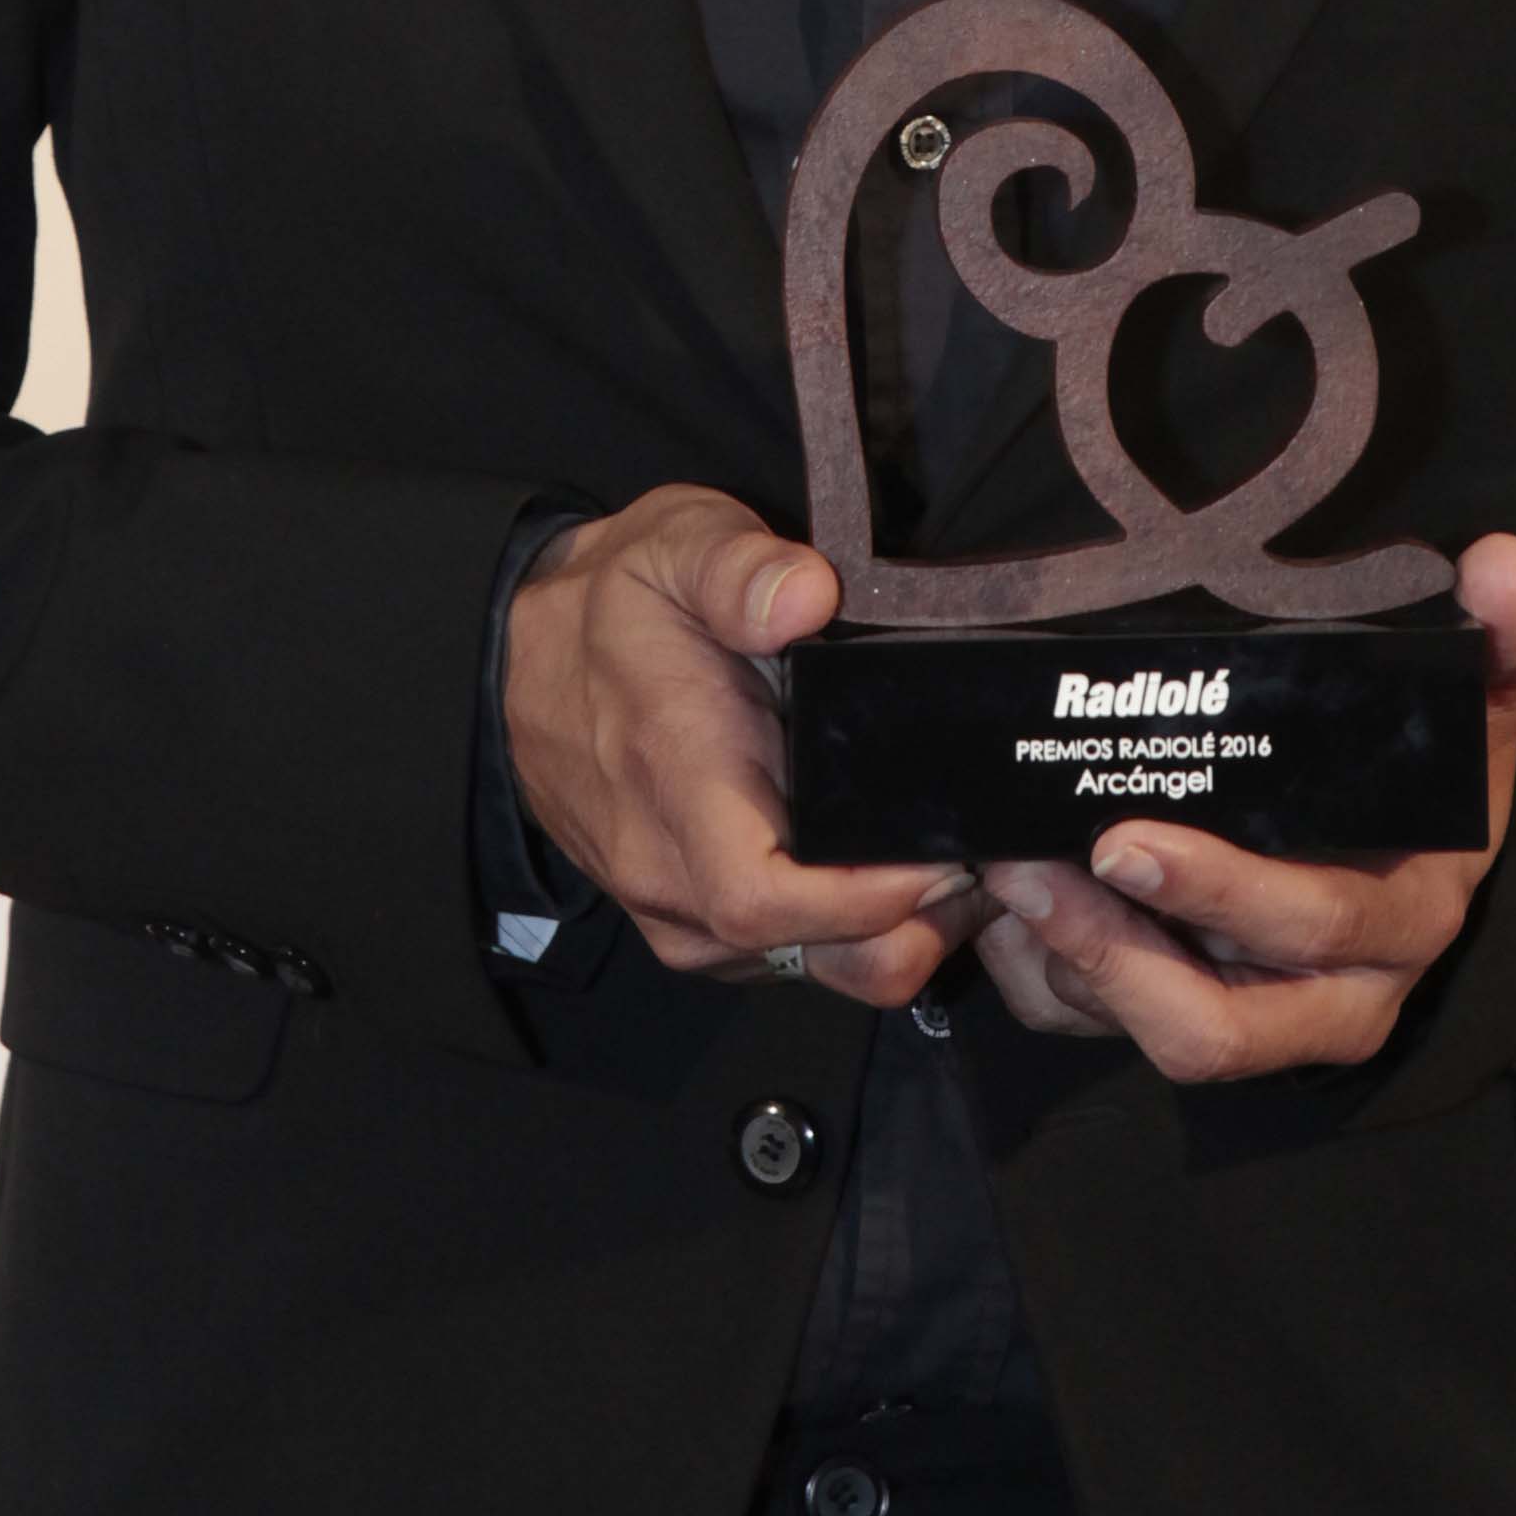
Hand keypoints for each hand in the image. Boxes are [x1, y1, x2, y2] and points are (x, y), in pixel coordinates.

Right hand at [501, 486, 979, 1005]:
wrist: (526, 660)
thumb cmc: (614, 606)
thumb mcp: (675, 546)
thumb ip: (737, 566)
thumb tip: (807, 593)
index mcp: (673, 785)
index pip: (763, 895)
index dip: (867, 897)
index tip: (943, 849)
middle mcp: (672, 876)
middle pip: (820, 956)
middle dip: (924, 921)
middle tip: (989, 847)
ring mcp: (685, 914)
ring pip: (821, 970)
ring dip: (906, 930)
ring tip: (961, 850)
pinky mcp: (699, 927)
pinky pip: (799, 960)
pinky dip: (865, 931)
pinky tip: (901, 863)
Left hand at [978, 530, 1515, 1084]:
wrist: (1417, 849)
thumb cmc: (1435, 775)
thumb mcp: (1483, 712)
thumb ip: (1508, 640)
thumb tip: (1503, 562)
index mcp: (1404, 924)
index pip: (1313, 926)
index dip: (1219, 896)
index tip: (1127, 839)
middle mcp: (1333, 1000)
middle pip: (1216, 1026)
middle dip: (1113, 949)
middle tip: (1036, 863)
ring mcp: (1255, 1026)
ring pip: (1142, 1033)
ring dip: (1065, 962)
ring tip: (1008, 873)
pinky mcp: (1184, 1027)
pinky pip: (1094, 1031)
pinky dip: (1040, 978)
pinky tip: (1006, 912)